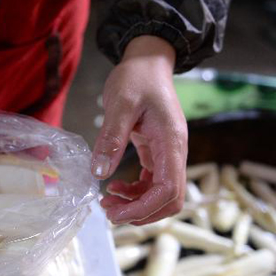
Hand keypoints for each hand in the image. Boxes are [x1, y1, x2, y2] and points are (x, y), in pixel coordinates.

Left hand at [92, 36, 186, 224]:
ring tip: (107, 202)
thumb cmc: (137, 78)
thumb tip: (100, 172)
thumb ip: (111, 138)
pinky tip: (114, 186)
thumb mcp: (120, 104)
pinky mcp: (157, 153)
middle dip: (141, 212)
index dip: (144, 208)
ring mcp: (167, 154)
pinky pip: (152, 183)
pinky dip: (135, 192)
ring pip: (161, 195)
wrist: (148, 62)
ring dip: (136, 205)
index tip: (116, 213)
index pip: (168, 189)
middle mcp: (175, 152)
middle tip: (109, 212)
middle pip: (170, 200)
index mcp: (171, 142)